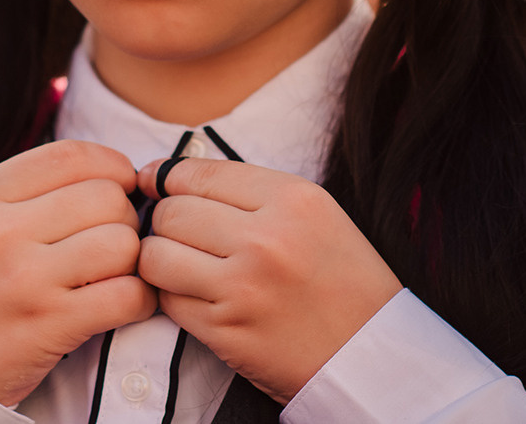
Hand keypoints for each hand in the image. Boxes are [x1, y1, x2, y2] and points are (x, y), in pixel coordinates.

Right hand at [0, 141, 157, 405]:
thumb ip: (28, 191)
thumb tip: (110, 172)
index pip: (69, 155)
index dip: (111, 165)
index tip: (120, 185)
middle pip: (105, 197)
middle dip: (122, 218)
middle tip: (108, 243)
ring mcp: (24, 279)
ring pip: (122, 243)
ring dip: (131, 261)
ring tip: (110, 274)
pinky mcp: (50, 324)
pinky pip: (128, 294)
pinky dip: (139, 300)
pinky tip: (119, 305)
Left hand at [137, 157, 402, 402]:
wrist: (368, 353)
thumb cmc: (341, 278)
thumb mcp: (314, 214)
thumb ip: (250, 191)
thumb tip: (169, 175)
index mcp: (293, 199)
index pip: (200, 172)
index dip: (169, 178)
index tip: (158, 184)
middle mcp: (267, 239)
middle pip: (172, 212)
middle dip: (165, 220)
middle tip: (179, 232)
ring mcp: (243, 287)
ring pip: (157, 255)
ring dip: (159, 258)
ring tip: (180, 262)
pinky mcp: (226, 330)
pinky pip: (168, 300)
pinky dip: (172, 295)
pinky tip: (195, 294)